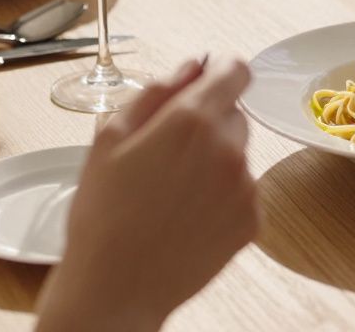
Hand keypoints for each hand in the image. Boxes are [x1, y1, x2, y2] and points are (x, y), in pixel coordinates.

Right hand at [37, 57, 258, 331]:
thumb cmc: (102, 213)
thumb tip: (192, 65)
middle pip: (235, 113)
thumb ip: (157, 91)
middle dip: (209, 121)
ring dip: (215, 160)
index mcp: (192, 120)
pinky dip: (222, 195)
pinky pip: (243, 190)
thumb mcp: (110, 137)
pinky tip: (187, 215)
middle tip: (168, 152)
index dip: (221, 71)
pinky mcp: (252, 220)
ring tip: (172, 191)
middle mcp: (229, 148)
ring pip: (239, 153)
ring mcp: (245, 187)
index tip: (206, 82)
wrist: (115, 288)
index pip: (237, 71)